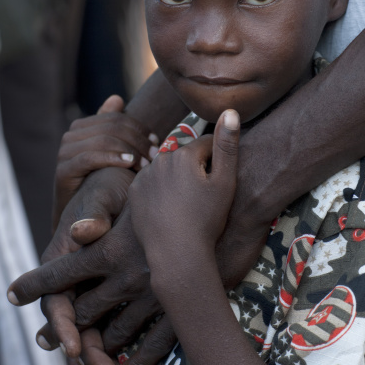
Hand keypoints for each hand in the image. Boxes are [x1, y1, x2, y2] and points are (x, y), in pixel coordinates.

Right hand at [8, 166, 134, 352]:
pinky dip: (120, 344)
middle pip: (74, 320)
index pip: (58, 295)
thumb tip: (84, 231)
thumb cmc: (115, 186)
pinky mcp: (118, 286)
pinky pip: (115, 322)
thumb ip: (95, 215)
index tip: (73, 345)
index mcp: (67, 253)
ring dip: (99, 354)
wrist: (131, 181)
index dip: (63, 323)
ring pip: (93, 327)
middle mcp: (78, 272)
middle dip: (83, 350)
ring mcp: (97, 282)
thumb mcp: (104, 195)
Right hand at [53, 94, 158, 227]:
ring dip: (130, 150)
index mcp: (84, 126)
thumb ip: (113, 127)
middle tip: (155, 156)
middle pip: (112, 127)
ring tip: (145, 164)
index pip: (118, 118)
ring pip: (103, 139)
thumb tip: (116, 99)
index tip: (156, 143)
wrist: (79, 217)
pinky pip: (90, 157)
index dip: (140, 129)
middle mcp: (71, 135)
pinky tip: (129, 163)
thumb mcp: (112, 153)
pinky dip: (113, 158)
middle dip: (138, 140)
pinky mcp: (63, 170)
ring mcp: (65, 152)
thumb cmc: (101, 184)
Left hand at [129, 109, 239, 291]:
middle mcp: (160, 159)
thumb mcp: (225, 182)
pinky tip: (171, 209)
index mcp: (184, 154)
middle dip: (196, 169)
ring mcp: (144, 176)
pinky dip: (161, 191)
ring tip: (187, 206)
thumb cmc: (207, 220)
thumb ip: (227, 145)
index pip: (207, 145)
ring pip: (167, 169)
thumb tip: (230, 110)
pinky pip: (151, 184)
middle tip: (203, 198)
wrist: (177, 254)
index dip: (218, 164)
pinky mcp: (134, 194)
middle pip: (186, 156)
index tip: (219, 185)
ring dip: (177, 179)